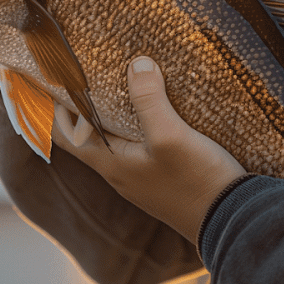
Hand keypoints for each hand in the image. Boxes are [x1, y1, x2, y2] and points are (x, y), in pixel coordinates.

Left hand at [53, 56, 246, 244]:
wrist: (232, 220)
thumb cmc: (197, 181)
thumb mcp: (171, 136)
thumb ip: (149, 100)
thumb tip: (136, 64)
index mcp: (110, 163)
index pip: (63, 134)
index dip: (52, 106)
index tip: (50, 77)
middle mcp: (119, 172)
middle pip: (85, 134)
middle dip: (80, 104)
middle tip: (85, 70)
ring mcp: (140, 176)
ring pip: (112, 138)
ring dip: (108, 112)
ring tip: (119, 80)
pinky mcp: (161, 175)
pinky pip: (136, 144)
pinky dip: (133, 122)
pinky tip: (153, 107)